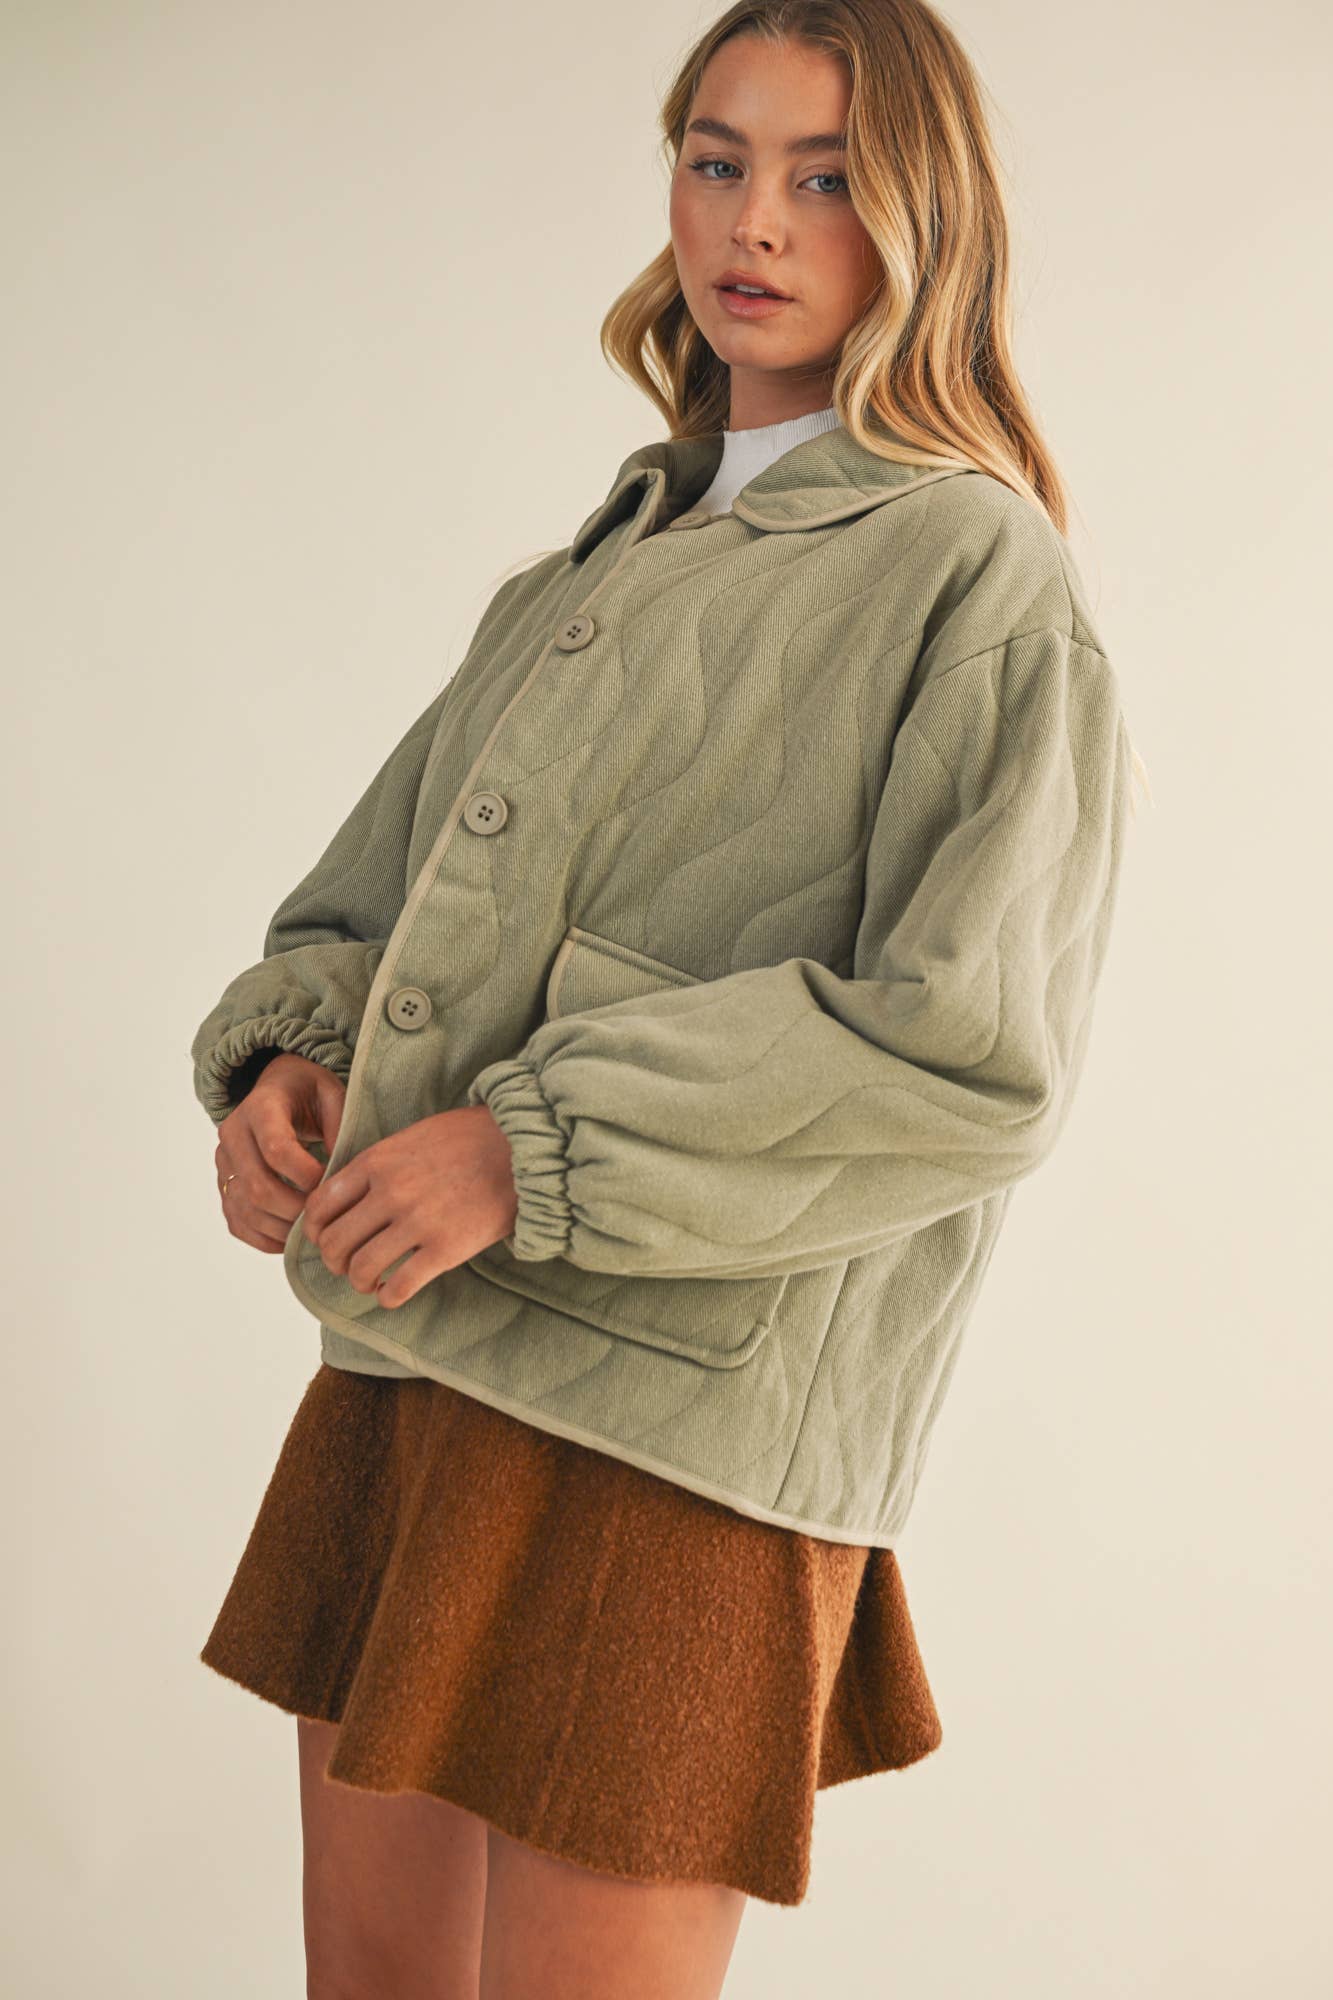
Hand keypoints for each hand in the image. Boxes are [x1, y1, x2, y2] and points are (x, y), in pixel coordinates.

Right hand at [214, 1052, 345, 1253]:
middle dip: (295, 1209)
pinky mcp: (224, 1185)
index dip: (306, 1175)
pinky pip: (237, 1223)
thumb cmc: (308, 1092)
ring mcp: (224, 1163)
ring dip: (282, 1228)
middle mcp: (233, 1135)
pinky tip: (290, 1238)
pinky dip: (264, 1238)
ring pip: (245, 1210)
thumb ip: (339, 1127)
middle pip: (257, 1187)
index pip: (276, 1149)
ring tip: (312, 1229)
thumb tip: (341, 1173)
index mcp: (261, 1107)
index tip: (331, 1183)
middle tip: (324, 1216)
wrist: (276, 1089)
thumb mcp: (331, 1094)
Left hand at [298, 1105, 519, 1307]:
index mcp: (377, 1162)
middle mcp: (390, 1192)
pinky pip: (399, 1288)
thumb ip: (377, 1165)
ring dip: (359, 1282)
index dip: (315, 1231)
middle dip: (335, 1262)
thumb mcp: (411, 1137)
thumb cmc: (469, 1139)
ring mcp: (417, 1222)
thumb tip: (347, 1195)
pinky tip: (393, 1293)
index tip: (326, 1239)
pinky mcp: (446, 1249)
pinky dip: (387, 1298)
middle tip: (348, 1265)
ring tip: (371, 1281)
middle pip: (334, 1243)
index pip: (320, 1207)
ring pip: (361, 1269)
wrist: (522, 1147)